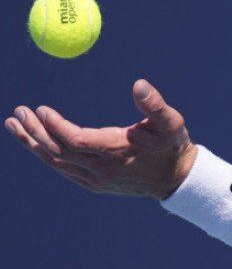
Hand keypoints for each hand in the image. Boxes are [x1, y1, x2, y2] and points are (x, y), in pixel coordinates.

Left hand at [5, 79, 196, 200]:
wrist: (177, 179)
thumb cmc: (172, 146)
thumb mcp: (170, 123)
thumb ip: (155, 105)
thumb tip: (139, 84)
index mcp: (116, 152)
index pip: (75, 140)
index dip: (55, 126)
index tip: (41, 109)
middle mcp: (102, 169)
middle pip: (58, 151)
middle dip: (35, 131)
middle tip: (19, 112)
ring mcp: (96, 179)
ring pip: (57, 162)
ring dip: (33, 144)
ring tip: (14, 125)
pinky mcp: (94, 184)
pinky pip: (64, 169)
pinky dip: (47, 155)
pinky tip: (36, 141)